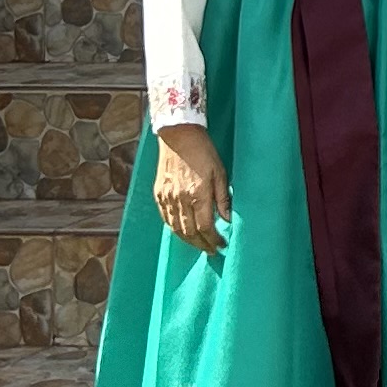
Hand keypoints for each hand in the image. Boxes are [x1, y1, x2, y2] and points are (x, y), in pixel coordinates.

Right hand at [153, 121, 231, 253]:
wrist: (179, 136)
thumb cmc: (204, 152)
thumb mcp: (220, 173)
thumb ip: (223, 198)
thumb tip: (228, 220)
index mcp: (198, 194)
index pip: (205, 227)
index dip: (214, 239)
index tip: (222, 245)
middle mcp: (180, 199)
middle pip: (190, 232)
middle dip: (202, 244)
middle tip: (212, 250)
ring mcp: (167, 197)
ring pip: (176, 228)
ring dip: (188, 240)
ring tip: (200, 245)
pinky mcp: (158, 194)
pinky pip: (166, 218)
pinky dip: (175, 229)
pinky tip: (183, 232)